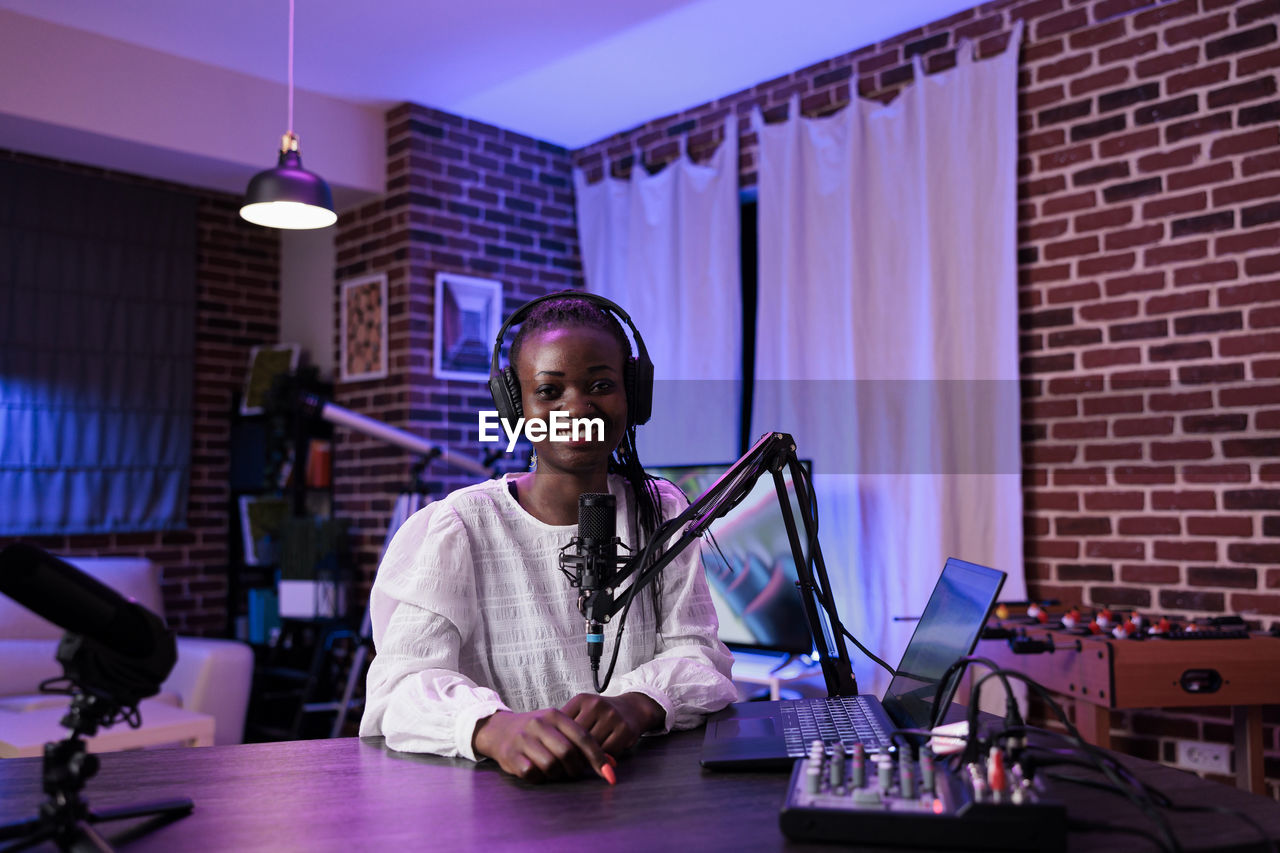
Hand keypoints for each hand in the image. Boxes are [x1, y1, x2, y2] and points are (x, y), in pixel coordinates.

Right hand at [472, 708, 611, 782]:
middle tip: (573, 772)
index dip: (598, 757)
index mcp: (555, 715)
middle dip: (575, 768)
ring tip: (554, 771)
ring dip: (557, 774)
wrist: (500, 730)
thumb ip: (582, 742)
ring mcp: (523, 739)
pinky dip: (540, 777)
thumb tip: (611, 764)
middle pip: (567, 752)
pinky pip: (533, 773)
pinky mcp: (511, 755)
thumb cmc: (537, 732)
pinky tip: (538, 772)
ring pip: (551, 764)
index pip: (583, 737)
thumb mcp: (558, 728)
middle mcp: (539, 724)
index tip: (609, 774)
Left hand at [560, 692, 663, 754]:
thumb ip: (566, 724)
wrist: (632, 708)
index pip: (563, 726)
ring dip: (587, 758)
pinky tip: (600, 759)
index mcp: (581, 699)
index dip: (559, 742)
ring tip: (583, 763)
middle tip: (569, 763)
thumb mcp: (583, 710)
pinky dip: (602, 759)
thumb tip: (548, 747)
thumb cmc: (601, 715)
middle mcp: (596, 705)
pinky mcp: (625, 729)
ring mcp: (612, 716)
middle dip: (572, 753)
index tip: (557, 753)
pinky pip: (607, 752)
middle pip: (576, 738)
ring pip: (591, 747)